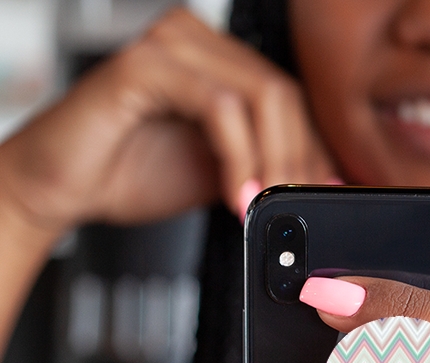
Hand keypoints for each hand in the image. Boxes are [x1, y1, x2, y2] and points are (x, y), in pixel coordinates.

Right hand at [0, 8, 335, 234]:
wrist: (64, 186)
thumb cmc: (131, 173)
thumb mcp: (220, 174)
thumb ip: (263, 167)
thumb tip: (315, 183)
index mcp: (218, 62)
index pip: (289, 99)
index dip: (313, 150)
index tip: (321, 195)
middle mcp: (197, 42)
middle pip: (283, 94)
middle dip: (298, 161)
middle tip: (293, 207)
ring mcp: (170, 46)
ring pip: (260, 96)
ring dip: (273, 161)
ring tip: (263, 206)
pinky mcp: (145, 65)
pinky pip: (219, 106)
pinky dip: (238, 157)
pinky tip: (236, 195)